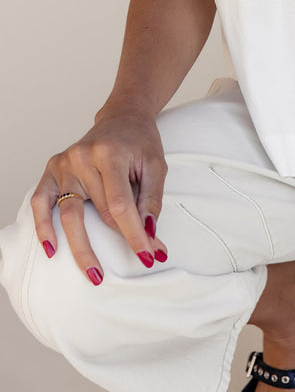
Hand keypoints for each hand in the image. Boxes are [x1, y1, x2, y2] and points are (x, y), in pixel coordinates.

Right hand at [30, 110, 168, 284]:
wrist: (122, 117)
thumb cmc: (140, 141)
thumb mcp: (156, 166)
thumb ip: (152, 201)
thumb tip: (149, 235)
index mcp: (110, 153)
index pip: (120, 204)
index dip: (133, 233)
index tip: (148, 254)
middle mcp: (82, 157)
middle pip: (99, 211)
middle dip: (120, 239)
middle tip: (139, 261)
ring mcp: (64, 163)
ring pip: (71, 213)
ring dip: (82, 247)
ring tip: (94, 274)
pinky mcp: (52, 169)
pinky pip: (40, 201)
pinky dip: (43, 226)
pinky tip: (51, 248)